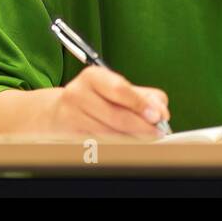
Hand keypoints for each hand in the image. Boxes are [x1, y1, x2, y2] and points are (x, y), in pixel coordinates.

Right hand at [47, 66, 169, 136]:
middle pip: (116, 115)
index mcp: (93, 76)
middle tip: (158, 132)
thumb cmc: (97, 97)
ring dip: (133, 139)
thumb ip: (143, 96)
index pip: (119, 90)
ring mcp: (72, 115)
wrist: (60, 111)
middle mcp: (79, 93)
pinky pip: (101, 142)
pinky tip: (131, 142)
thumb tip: (162, 111)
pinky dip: (120, 144)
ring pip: (110, 133)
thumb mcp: (117, 87)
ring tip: (148, 138)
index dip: (140, 104)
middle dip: (142, 126)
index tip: (157, 116)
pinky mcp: (72, 134)